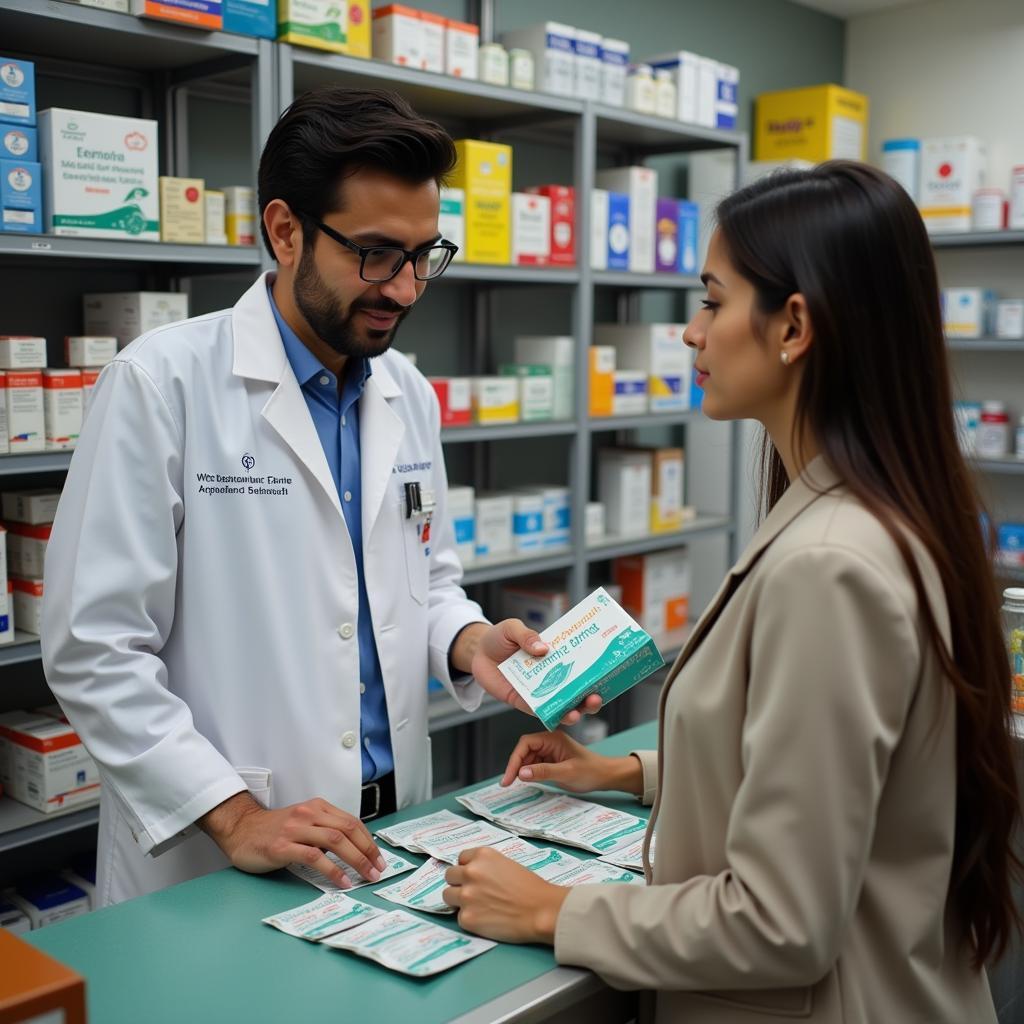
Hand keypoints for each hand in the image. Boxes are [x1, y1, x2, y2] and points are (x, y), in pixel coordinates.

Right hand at [199, 792, 385, 888]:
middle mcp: (309, 814)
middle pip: (348, 830)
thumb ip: (325, 830)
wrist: (241, 830)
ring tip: (365, 876)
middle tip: (378, 869)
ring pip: (335, 841)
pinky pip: (314, 857)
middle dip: (367, 851)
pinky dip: (332, 870)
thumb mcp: (304, 823)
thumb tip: (353, 849)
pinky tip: (341, 881)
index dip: (369, 841)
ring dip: (355, 860)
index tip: (379, 858)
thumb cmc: (273, 830)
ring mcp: (295, 829)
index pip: (352, 822)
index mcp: (317, 807)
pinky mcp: (282, 846)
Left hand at [443, 846, 568, 943]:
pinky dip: (470, 919)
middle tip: (473, 892)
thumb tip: (475, 876)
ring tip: (477, 907)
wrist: (540, 911)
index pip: (461, 858)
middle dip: (459, 883)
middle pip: (450, 875)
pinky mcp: (466, 918)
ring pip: (448, 895)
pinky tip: (486, 920)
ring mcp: (466, 895)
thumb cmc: (531, 888)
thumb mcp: (507, 865)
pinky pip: (459, 917)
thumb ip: (487, 867)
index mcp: (482, 855)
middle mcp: (470, 872)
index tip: (476, 877)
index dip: (468, 868)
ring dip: (459, 900)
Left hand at [470, 619, 602, 725]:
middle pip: (577, 691)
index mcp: (556, 656)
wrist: (477, 652)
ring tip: (576, 713)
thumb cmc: (499, 638)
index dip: (595, 670)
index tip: (608, 672)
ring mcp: (539, 690)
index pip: (580, 665)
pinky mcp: (524, 702)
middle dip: (590, 698)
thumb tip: (543, 648)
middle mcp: (552, 676)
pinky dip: (548, 714)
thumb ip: (526, 636)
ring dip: (572, 711)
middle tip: (595, 697)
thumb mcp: (513, 628)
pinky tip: (556, 716)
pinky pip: (539, 711)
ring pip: (562, 705)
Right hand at [501, 731, 642, 795]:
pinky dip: (528, 773)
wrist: (604, 776)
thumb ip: (543, 772)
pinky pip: (534, 765)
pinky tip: (525, 782)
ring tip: (514, 784)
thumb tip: (520, 773)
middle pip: (524, 751)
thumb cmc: (590, 771)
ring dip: (521, 770)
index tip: (509, 777)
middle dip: (515, 765)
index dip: (515, 759)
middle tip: (508, 783)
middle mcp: (549, 742)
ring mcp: (549, 751)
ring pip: (527, 759)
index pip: (526, 743)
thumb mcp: (566, 772)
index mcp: (552, 738)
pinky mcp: (550, 761)